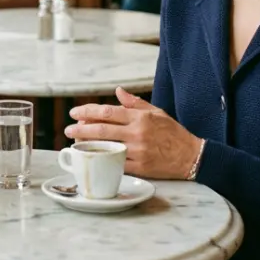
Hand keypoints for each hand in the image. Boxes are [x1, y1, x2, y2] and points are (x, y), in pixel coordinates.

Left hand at [65, 87, 202, 179]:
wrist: (191, 156)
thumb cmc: (173, 133)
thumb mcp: (157, 112)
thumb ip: (135, 103)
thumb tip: (118, 91)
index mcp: (140, 117)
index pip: (108, 112)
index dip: (88, 111)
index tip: (74, 112)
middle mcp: (137, 133)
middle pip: (102, 129)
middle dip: (80, 129)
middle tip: (68, 130)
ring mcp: (138, 151)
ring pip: (106, 147)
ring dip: (87, 146)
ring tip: (75, 144)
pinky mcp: (141, 167)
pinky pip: (117, 164)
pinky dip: (103, 161)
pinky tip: (92, 159)